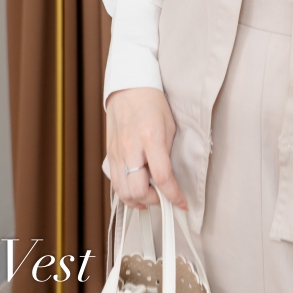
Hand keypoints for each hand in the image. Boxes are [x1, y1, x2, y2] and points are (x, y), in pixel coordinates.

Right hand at [105, 87, 187, 210]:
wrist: (129, 88)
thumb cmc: (152, 104)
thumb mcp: (169, 126)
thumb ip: (167, 153)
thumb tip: (169, 178)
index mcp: (150, 137)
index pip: (162, 176)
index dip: (173, 196)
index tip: (182, 204)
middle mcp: (131, 147)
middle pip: (138, 190)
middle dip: (154, 201)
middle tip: (164, 197)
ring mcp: (117, 153)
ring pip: (123, 192)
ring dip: (139, 201)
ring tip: (151, 197)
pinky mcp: (110, 155)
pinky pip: (115, 183)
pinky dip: (127, 193)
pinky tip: (137, 192)